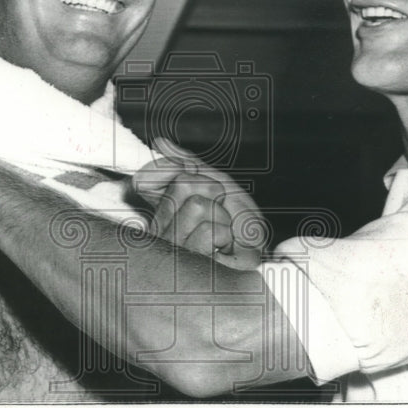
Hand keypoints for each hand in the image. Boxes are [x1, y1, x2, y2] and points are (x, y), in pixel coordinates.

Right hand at [132, 138, 264, 268]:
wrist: (257, 255)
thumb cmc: (238, 223)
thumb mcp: (217, 184)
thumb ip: (187, 164)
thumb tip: (160, 142)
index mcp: (162, 208)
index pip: (150, 176)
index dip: (190, 175)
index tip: (212, 193)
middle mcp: (159, 228)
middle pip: (183, 183)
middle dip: (214, 193)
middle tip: (221, 214)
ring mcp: (169, 249)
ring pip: (197, 205)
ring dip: (222, 217)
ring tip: (223, 235)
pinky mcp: (185, 265)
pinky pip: (207, 232)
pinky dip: (225, 235)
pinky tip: (222, 250)